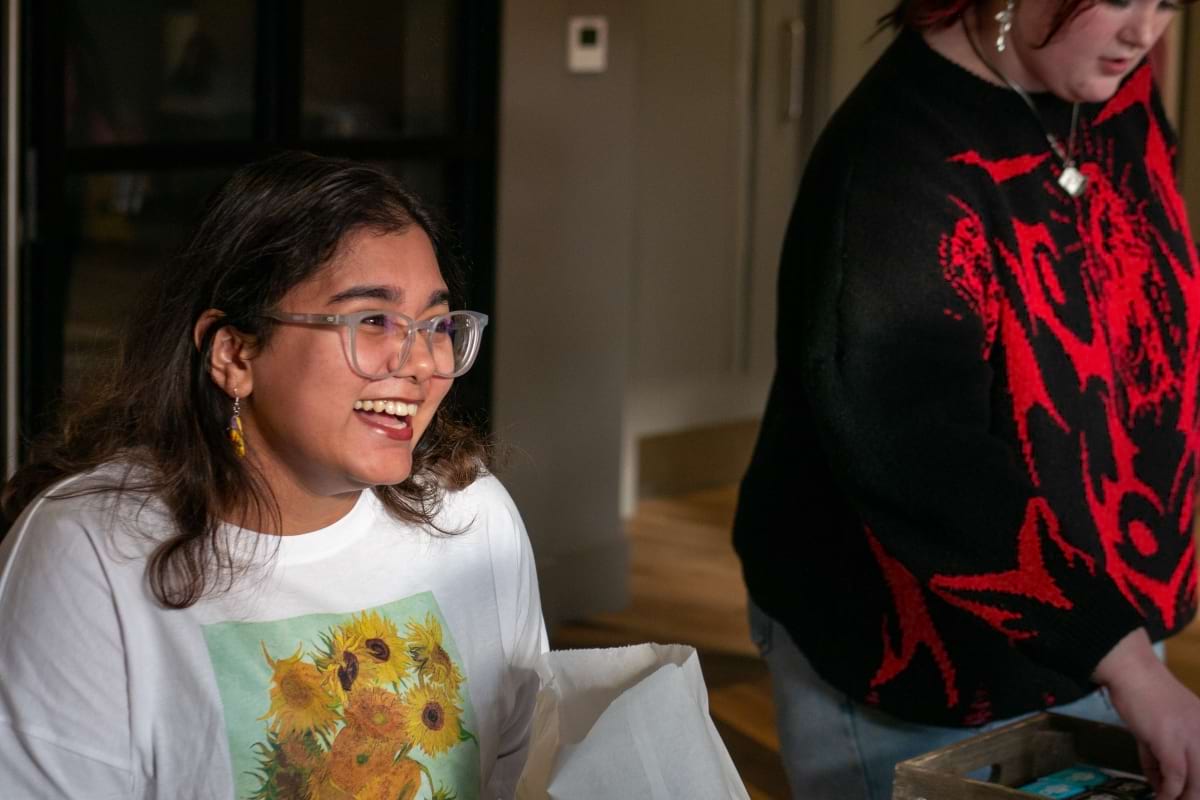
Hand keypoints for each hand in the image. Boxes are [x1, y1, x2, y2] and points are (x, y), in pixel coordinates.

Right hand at [1093, 628, 1199, 799]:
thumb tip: (1162, 781)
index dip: (1199, 785)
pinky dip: (1167, 791)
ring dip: (1182, 797)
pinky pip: (1176, 777)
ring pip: (1197, 783)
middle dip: (1193, 795)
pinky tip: (1159, 795)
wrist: (1130, 670)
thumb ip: (1164, 752)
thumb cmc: (1143, 691)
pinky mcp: (1170, 742)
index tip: (1188, 793)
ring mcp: (1191, 737)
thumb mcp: (1163, 723)